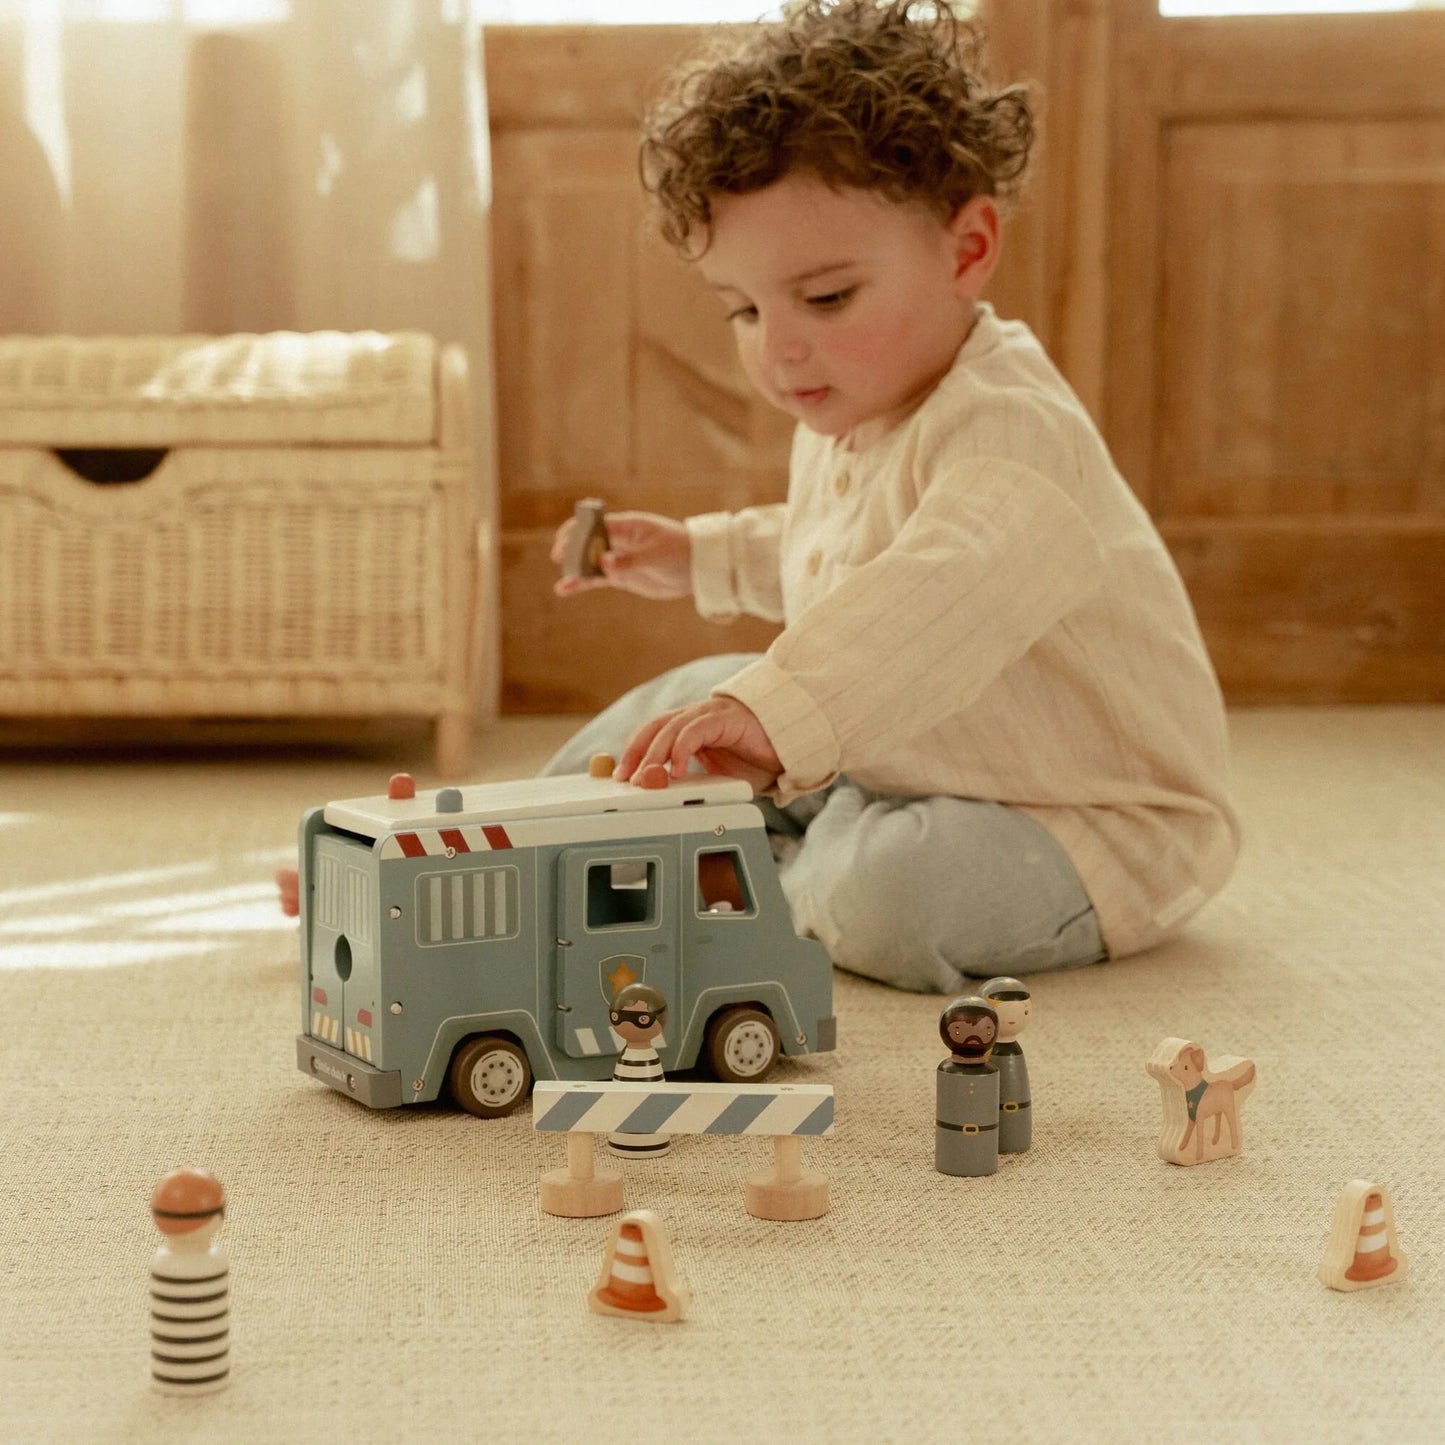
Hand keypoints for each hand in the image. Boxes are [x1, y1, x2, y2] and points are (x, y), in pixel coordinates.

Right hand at [551, 510, 692, 599]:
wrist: (698, 569)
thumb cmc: (681, 552)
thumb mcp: (658, 556)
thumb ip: (631, 559)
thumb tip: (604, 562)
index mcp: (627, 525)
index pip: (595, 524)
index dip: (577, 532)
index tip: (566, 544)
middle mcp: (618, 539)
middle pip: (587, 542)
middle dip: (572, 551)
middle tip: (563, 563)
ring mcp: (618, 558)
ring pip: (589, 562)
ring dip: (575, 570)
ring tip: (564, 583)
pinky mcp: (620, 576)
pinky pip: (596, 578)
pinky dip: (582, 583)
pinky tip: (565, 589)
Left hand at [616, 696, 781, 793]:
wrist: (790, 746)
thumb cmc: (755, 760)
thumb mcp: (716, 778)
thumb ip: (691, 785)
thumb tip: (662, 796)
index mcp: (689, 728)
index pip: (651, 733)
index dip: (633, 751)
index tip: (620, 776)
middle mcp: (695, 717)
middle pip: (654, 728)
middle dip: (637, 753)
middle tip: (626, 779)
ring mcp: (710, 715)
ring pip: (671, 728)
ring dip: (655, 754)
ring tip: (647, 777)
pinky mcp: (726, 718)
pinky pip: (696, 730)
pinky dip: (683, 749)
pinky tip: (678, 770)